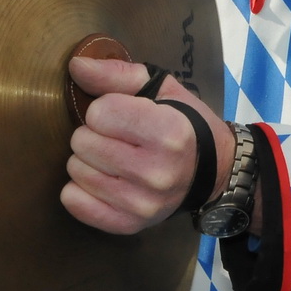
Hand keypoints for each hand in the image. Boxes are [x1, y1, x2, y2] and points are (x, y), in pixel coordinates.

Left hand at [63, 56, 233, 234]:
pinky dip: (80, 190)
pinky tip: (103, 181)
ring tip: (115, 159)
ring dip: (89, 161)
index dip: (107, 109)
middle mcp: (156, 172)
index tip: (125, 115)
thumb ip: (117, 74)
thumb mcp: (163, 90)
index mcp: (168, 132)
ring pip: (76, 171)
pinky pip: (74, 203)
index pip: (99, 112)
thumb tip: (76, 66)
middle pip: (83, 142)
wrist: (216, 172)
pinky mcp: (129, 224)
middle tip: (119, 139)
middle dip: (95, 134)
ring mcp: (142, 203)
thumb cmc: (187, 124)